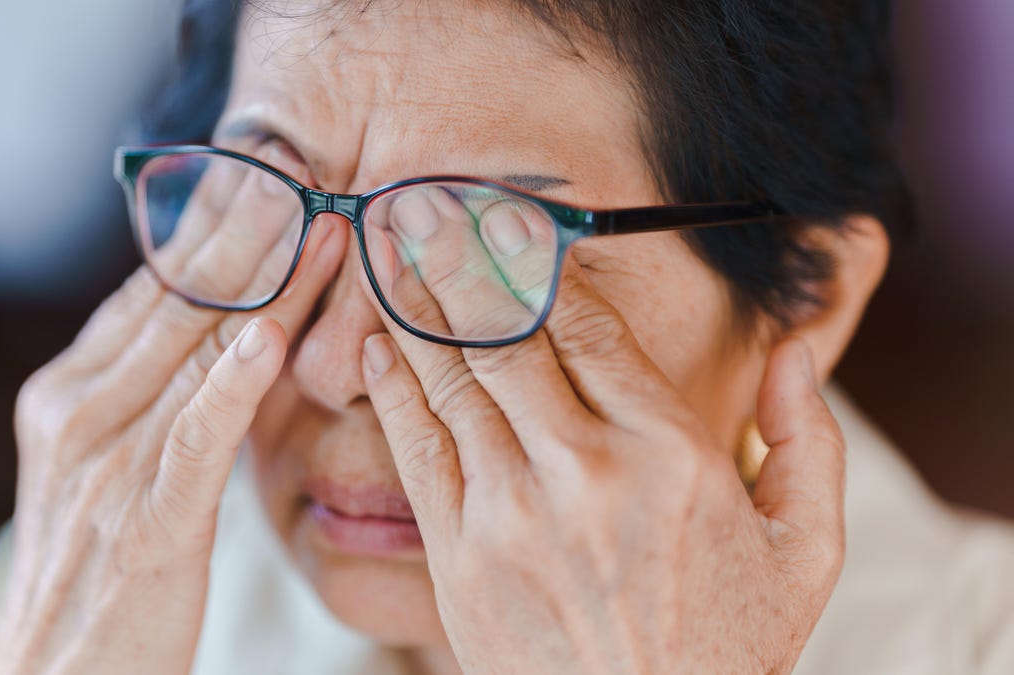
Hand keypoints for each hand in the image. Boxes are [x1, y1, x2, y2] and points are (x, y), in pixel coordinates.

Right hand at [0, 171, 346, 673]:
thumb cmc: (97, 571)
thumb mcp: (107, 465)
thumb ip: (150, 397)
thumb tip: (215, 332)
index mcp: (70, 393)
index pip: (153, 290)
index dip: (216, 228)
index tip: (274, 174)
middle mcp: (81, 412)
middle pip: (182, 305)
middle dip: (252, 234)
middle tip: (313, 169)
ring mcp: (109, 466)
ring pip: (200, 356)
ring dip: (267, 288)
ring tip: (324, 226)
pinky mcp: (148, 525)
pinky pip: (196, 441)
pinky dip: (232, 386)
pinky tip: (273, 338)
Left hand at [359, 195, 844, 673]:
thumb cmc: (727, 647)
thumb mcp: (805, 550)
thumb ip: (808, 441)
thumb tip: (791, 353)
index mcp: (670, 456)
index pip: (593, 331)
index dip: (545, 266)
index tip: (512, 219)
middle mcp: (583, 472)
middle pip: (508, 337)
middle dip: (461, 260)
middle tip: (424, 203)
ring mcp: (510, 514)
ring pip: (454, 382)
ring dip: (417, 306)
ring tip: (388, 247)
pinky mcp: (459, 557)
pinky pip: (418, 452)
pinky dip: (396, 390)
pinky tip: (379, 343)